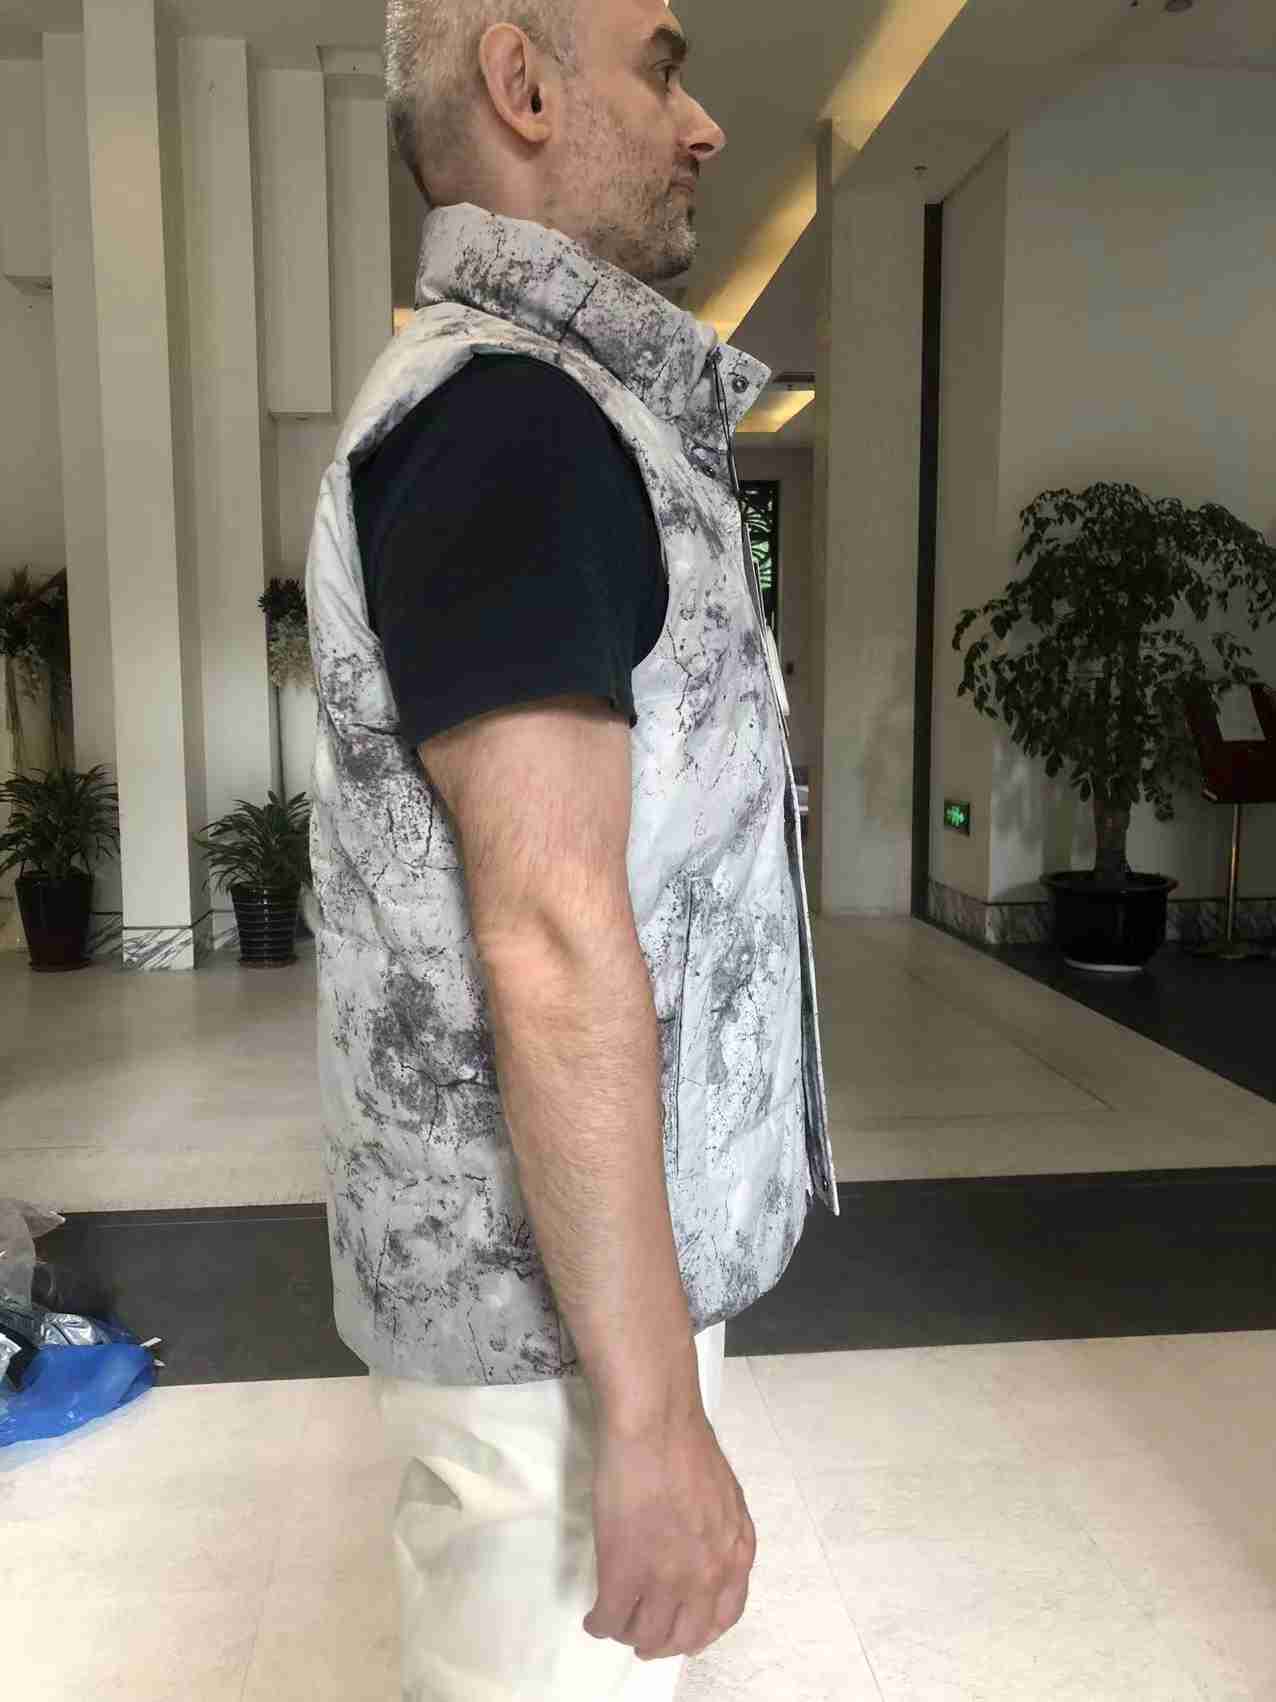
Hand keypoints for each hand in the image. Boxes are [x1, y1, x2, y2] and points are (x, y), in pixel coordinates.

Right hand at [583, 1407, 756, 1660]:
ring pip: (646, 1635)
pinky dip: (599, 1624)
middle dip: (662, 1641)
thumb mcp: (724, 1496)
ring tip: (616, 1622)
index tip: (682, 1628)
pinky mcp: (624, 1572)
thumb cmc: (685, 1442)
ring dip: (628, 1633)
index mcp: (734, 1553)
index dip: (698, 1629)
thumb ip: (718, 1533)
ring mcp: (666, 1578)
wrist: (656, 1422)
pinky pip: (609, 1618)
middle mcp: (708, 1575)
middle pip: (684, 1636)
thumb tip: (699, 1550)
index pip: (723, 1616)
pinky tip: (594, 1617)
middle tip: (644, 1635)